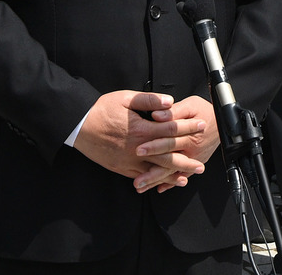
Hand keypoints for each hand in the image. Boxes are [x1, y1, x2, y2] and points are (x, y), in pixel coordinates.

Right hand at [72, 91, 207, 185]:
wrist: (79, 126)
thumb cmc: (102, 109)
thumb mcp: (125, 98)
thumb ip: (149, 100)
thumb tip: (170, 102)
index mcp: (142, 129)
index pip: (171, 129)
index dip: (188, 127)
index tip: (201, 125)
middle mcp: (138, 148)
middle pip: (168, 155)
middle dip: (187, 158)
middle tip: (202, 162)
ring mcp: (130, 161)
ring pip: (157, 169)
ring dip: (175, 173)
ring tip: (190, 175)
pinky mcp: (122, 168)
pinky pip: (142, 177)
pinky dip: (155, 180)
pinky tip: (164, 181)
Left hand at [134, 95, 220, 192]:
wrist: (223, 123)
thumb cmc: (205, 111)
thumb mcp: (191, 105)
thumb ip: (173, 111)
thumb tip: (156, 115)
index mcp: (189, 135)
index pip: (169, 142)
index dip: (153, 146)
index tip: (138, 150)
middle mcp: (191, 150)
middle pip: (169, 162)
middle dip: (152, 172)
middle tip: (137, 179)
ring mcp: (193, 159)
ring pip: (173, 172)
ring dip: (156, 180)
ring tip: (141, 186)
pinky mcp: (195, 163)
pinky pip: (181, 175)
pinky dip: (170, 183)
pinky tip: (158, 188)